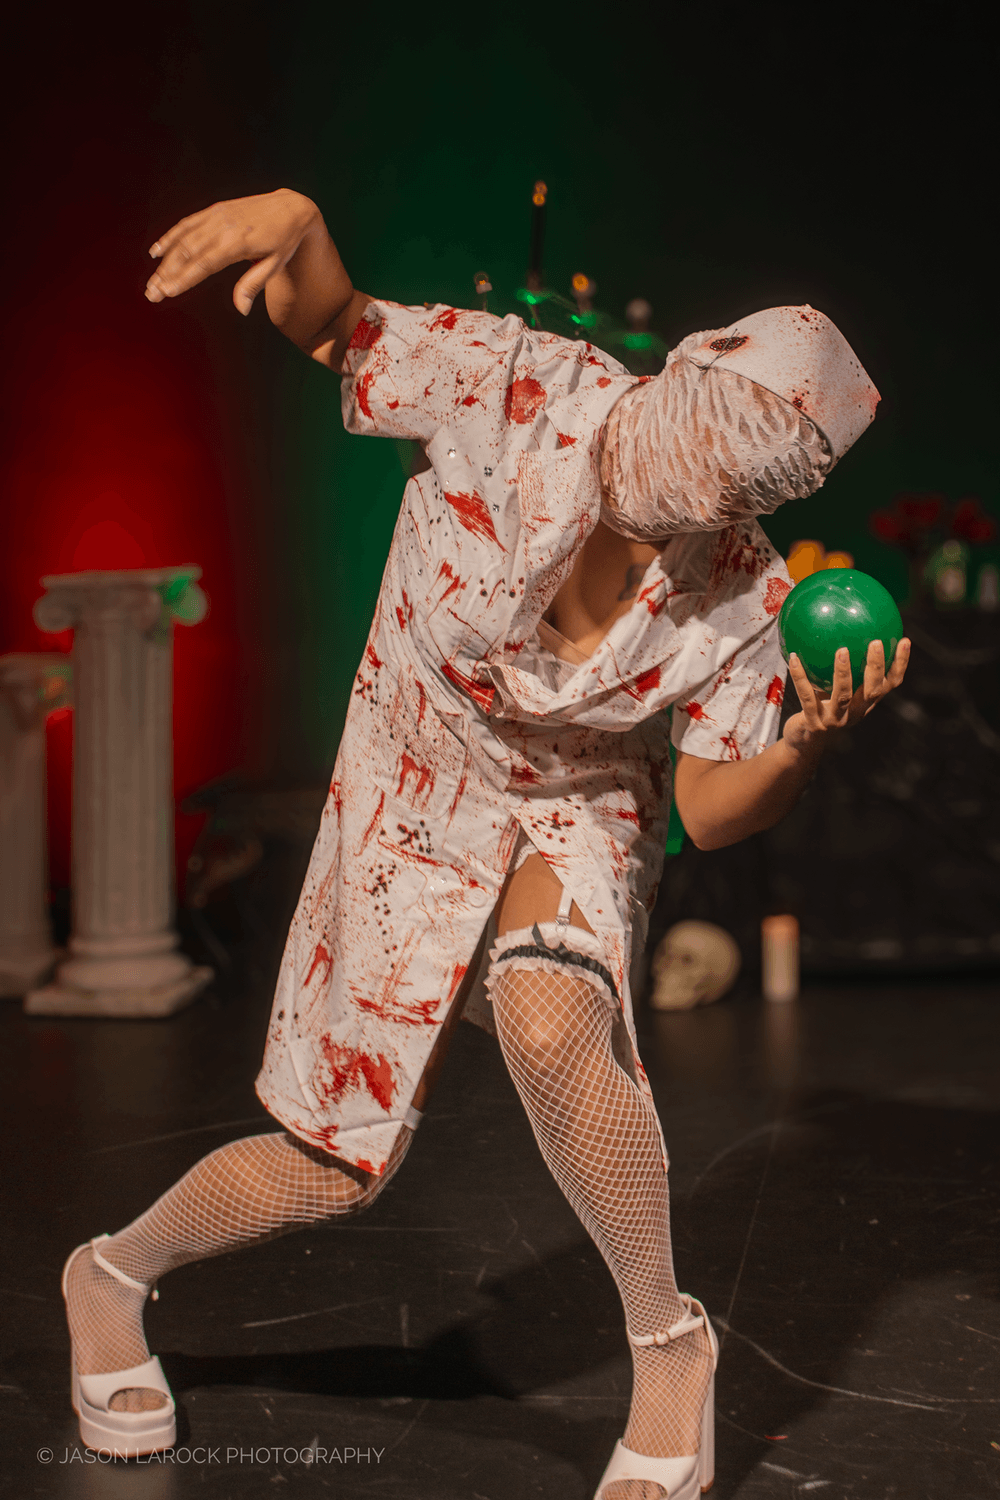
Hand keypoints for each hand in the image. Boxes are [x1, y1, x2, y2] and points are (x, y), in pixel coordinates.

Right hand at [145, 188, 323, 315]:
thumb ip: (253, 285)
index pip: (204, 264)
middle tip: (151, 295)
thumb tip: (241, 310)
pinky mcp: (214, 210)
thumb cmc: (284, 241)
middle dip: (167, 275)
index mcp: (238, 243)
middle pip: (187, 253)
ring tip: (152, 281)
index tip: (167, 292)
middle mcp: (223, 227)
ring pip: (183, 239)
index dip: (184, 279)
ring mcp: (217, 216)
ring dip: (165, 261)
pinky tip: (157, 252)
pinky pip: (187, 224)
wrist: (290, 208)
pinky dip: (170, 237)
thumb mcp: (274, 265)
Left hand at [783, 636, 911, 752]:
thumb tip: (843, 628)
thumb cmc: (821, 706)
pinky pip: (807, 696)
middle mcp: (856, 713)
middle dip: (877, 666)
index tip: (904, 640)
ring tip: (842, 650)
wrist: (803, 742)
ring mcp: (836, 720)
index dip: (900, 664)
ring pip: (844, 695)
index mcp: (865, 703)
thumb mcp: (834, 687)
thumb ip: (842, 666)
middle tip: (876, 642)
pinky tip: (794, 658)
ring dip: (844, 672)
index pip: (891, 684)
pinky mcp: (814, 724)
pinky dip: (800, 677)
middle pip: (873, 690)